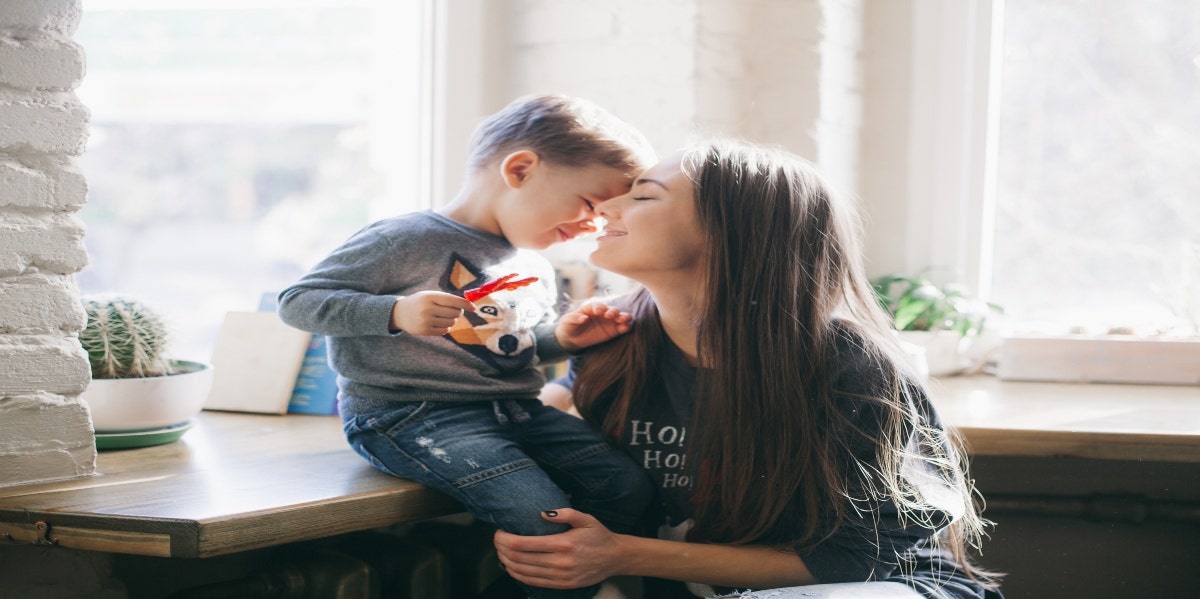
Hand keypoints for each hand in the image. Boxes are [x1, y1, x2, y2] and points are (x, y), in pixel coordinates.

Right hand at [390, 291, 475, 334]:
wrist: (399, 313)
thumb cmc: (420, 302)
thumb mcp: (430, 295)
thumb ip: (446, 299)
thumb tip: (467, 305)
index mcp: (430, 297)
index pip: (453, 301)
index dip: (466, 304)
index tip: (474, 308)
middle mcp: (428, 309)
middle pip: (455, 313)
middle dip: (458, 312)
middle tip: (452, 310)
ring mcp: (426, 321)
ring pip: (451, 323)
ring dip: (451, 320)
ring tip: (443, 316)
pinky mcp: (425, 331)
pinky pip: (444, 331)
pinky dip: (445, 327)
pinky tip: (438, 323)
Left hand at [493, 509, 624, 589]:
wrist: (615, 558)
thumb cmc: (599, 536)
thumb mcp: (586, 518)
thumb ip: (565, 513)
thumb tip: (542, 513)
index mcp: (563, 544)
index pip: (522, 544)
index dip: (505, 539)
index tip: (499, 532)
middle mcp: (560, 562)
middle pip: (518, 558)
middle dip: (501, 549)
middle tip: (497, 540)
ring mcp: (560, 576)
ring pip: (522, 572)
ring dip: (506, 562)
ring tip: (501, 552)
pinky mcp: (562, 585)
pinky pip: (532, 582)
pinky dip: (517, 575)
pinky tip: (512, 567)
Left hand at [555, 303, 631, 352]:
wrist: (572, 338)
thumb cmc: (568, 326)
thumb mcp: (567, 321)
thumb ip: (574, 318)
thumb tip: (583, 318)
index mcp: (591, 308)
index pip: (597, 305)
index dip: (599, 307)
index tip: (598, 311)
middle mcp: (603, 313)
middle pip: (612, 309)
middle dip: (613, 311)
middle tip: (609, 316)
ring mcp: (610, 321)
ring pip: (621, 316)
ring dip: (623, 317)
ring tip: (622, 320)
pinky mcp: (614, 331)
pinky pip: (622, 327)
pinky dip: (626, 327)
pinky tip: (625, 328)